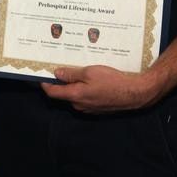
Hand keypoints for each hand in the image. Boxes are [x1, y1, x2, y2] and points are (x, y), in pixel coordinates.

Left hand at [41, 65, 159, 113]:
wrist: (135, 93)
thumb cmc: (112, 81)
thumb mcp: (90, 72)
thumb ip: (72, 74)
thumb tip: (57, 74)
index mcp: (75, 96)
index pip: (52, 92)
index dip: (45, 83)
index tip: (41, 75)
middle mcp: (79, 105)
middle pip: (64, 93)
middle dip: (61, 82)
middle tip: (62, 67)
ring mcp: (89, 108)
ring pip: (75, 95)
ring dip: (75, 85)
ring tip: (80, 71)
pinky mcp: (97, 108)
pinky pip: (86, 98)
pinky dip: (85, 89)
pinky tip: (92, 80)